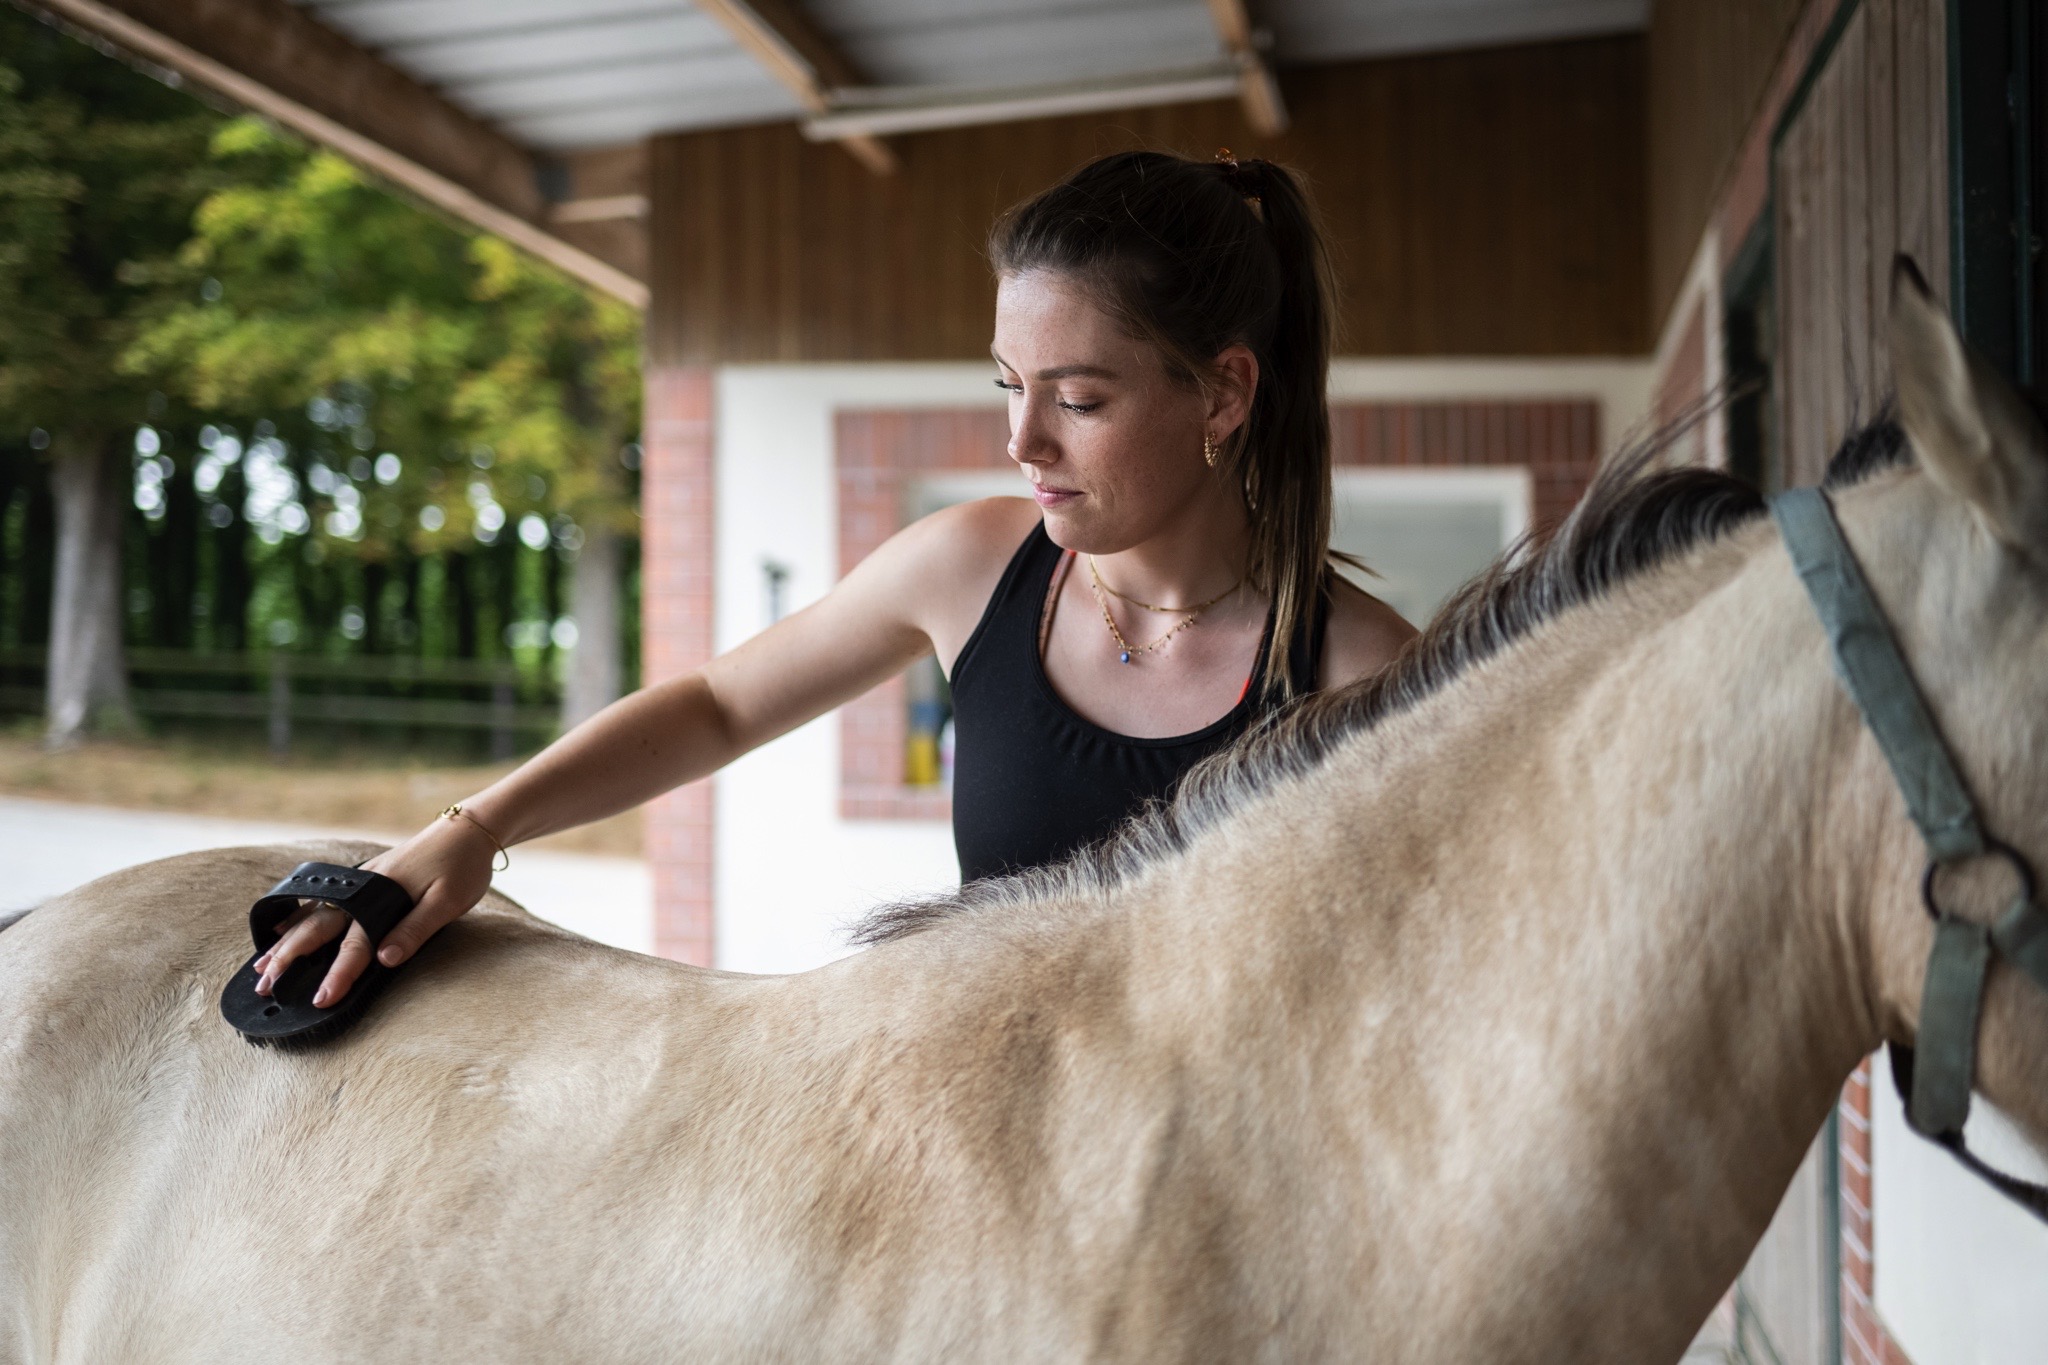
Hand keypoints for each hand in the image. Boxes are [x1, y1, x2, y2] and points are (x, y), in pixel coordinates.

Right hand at [252, 814, 499, 1007]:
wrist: (469, 829)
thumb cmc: (462, 866)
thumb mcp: (448, 901)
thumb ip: (414, 929)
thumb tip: (383, 960)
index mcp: (381, 897)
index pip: (354, 945)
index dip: (337, 975)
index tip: (320, 1001)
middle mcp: (363, 889)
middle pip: (318, 928)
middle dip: (289, 958)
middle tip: (264, 986)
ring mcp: (361, 883)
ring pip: (314, 915)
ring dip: (286, 940)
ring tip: (261, 964)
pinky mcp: (366, 880)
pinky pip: (323, 904)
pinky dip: (298, 918)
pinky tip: (283, 926)